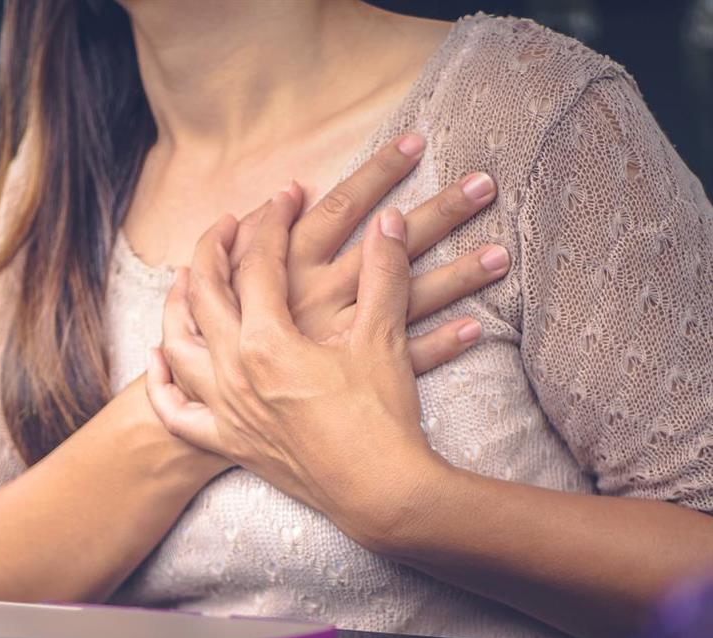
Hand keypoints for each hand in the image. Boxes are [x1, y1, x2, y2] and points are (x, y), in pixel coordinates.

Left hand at [146, 193, 445, 547]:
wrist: (381, 492)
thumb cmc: (383, 417)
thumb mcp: (384, 338)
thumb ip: (384, 272)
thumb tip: (389, 219)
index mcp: (267, 341)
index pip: (257, 263)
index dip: (272, 221)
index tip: (285, 195)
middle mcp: (232, 372)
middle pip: (203, 294)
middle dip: (213, 248)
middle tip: (229, 223)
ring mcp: (225, 410)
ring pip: (177, 346)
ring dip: (177, 305)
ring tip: (187, 279)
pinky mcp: (229, 442)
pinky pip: (177, 411)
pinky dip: (162, 382)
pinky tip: (160, 358)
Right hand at [225, 133, 505, 369]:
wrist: (211, 418)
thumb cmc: (219, 345)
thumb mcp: (227, 281)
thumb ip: (251, 240)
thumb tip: (282, 194)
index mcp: (287, 269)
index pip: (340, 208)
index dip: (377, 173)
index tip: (415, 143)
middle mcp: (319, 298)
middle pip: (389, 245)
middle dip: (438, 211)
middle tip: (484, 182)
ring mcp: (340, 340)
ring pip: (408, 301)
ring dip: (457, 275)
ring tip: (501, 253)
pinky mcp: (352, 379)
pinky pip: (406, 360)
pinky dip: (442, 344)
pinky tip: (477, 327)